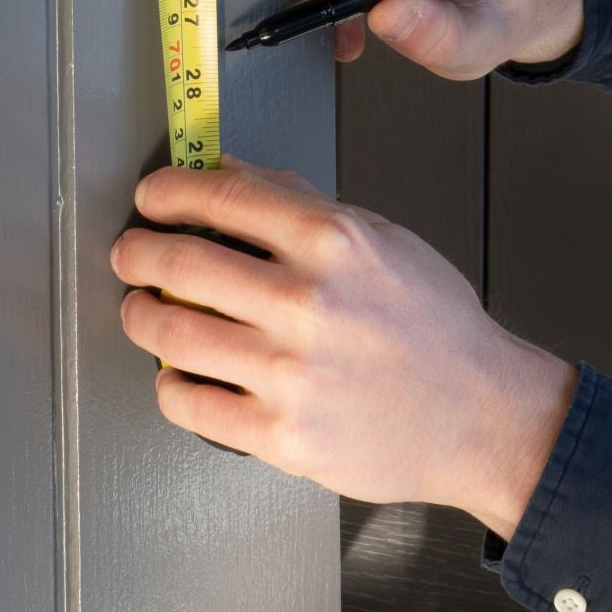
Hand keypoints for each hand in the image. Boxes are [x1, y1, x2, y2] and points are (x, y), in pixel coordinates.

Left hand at [111, 156, 574, 528]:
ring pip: (172, 333)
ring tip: (143, 311)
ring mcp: (290, 373)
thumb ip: (300, 202)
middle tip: (132, 253)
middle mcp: (305, 302)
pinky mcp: (282, 436)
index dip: (168, 192)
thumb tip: (230, 174)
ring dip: (142, 316)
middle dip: (139, 252)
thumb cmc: (434, 326)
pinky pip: (191, 404)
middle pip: (180, 262)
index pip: (219, 198)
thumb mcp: (378, 235)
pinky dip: (170, 384)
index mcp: (331, 240)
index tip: (152, 197)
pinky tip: (177, 373)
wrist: (480, 415)